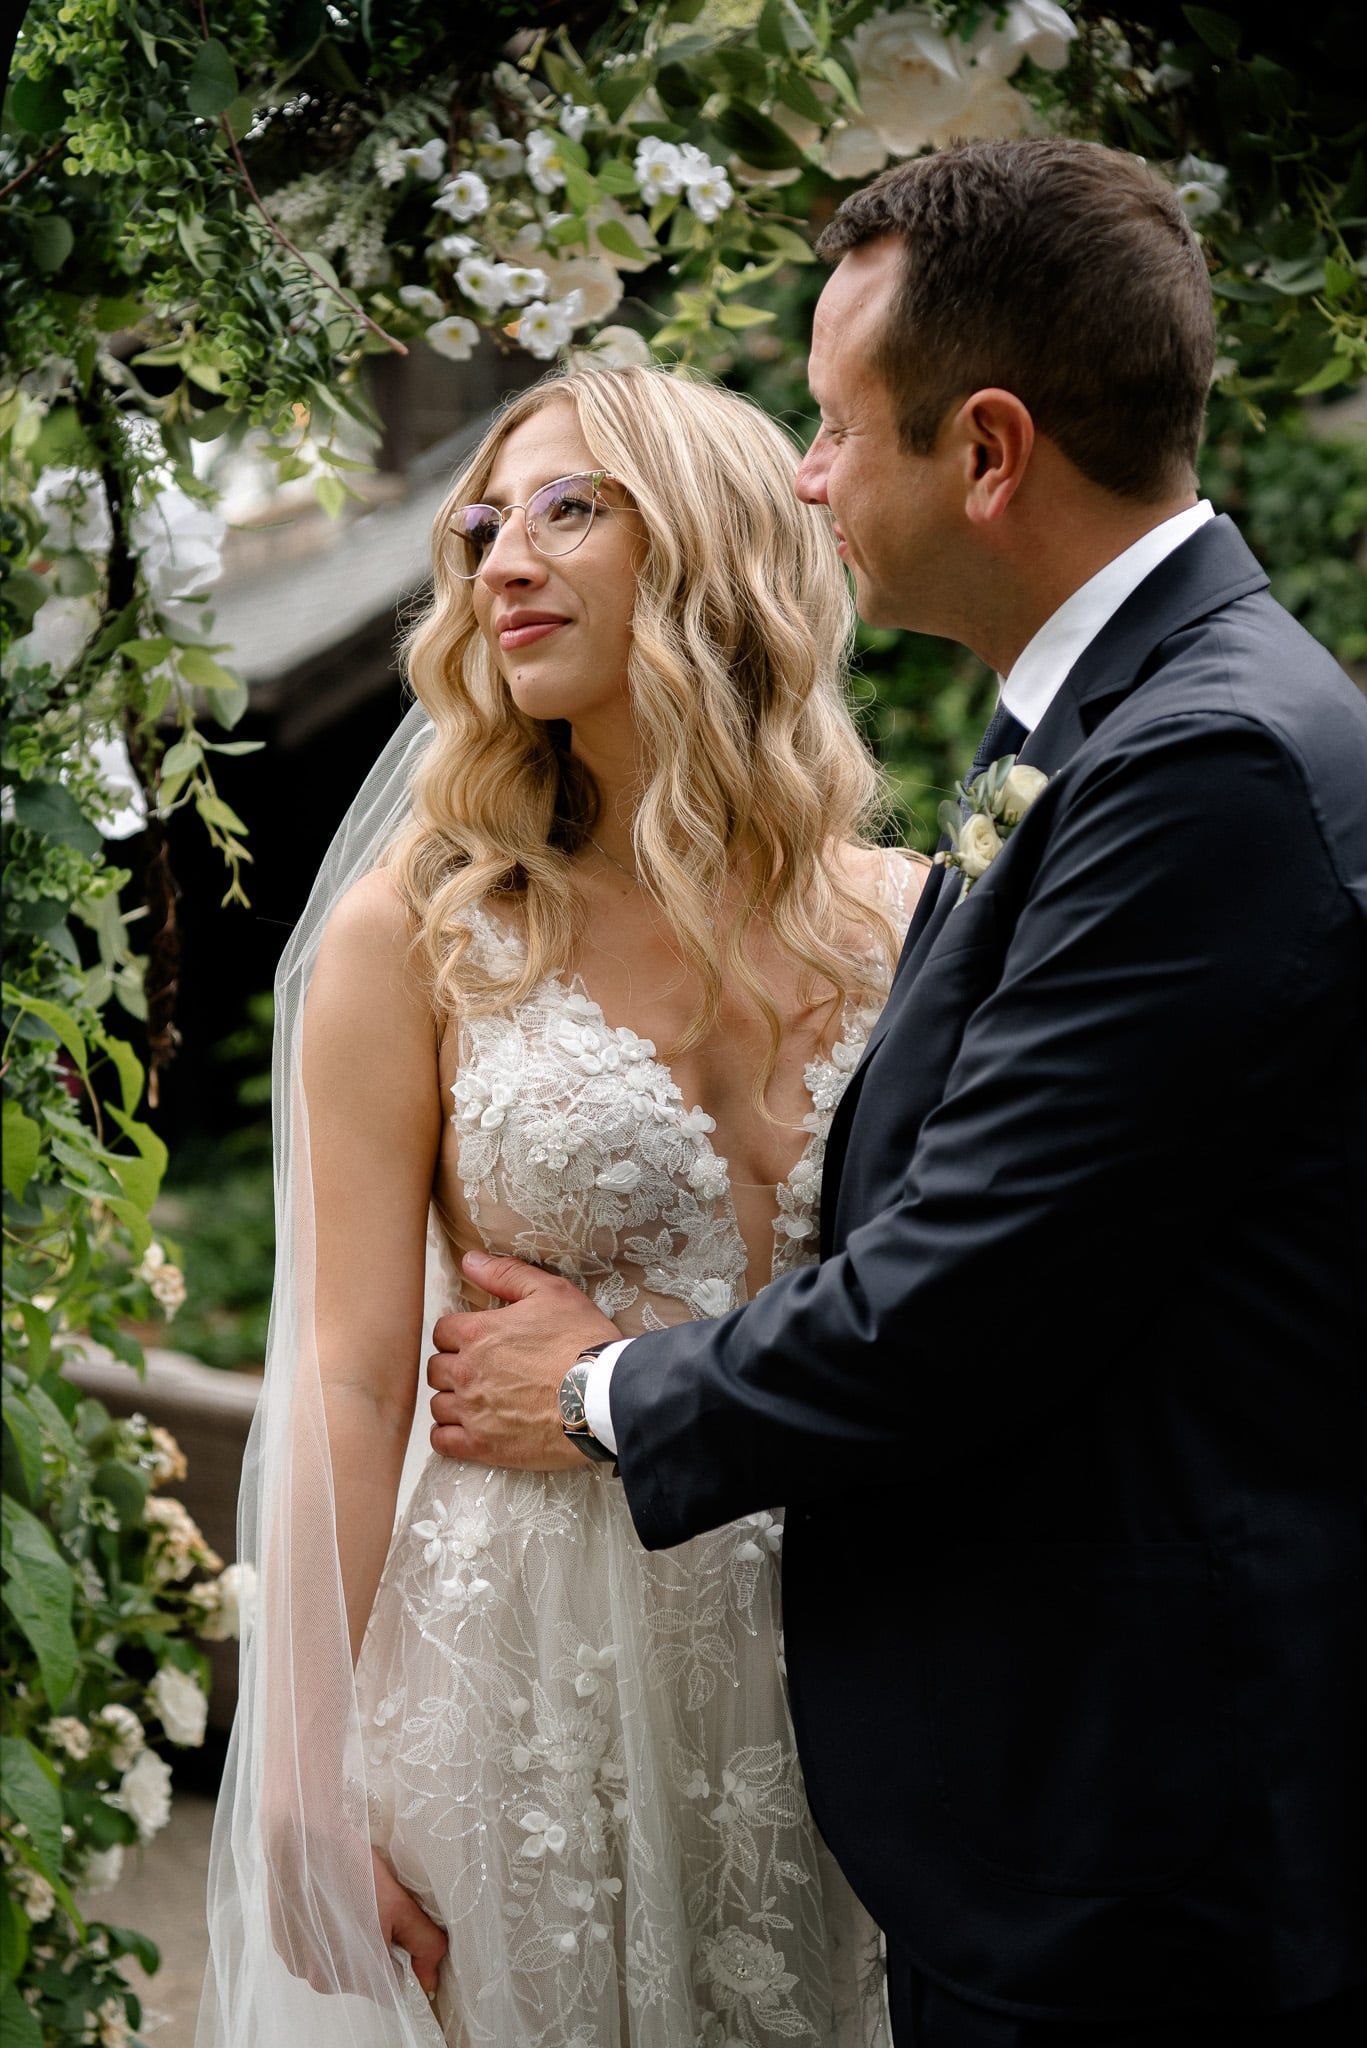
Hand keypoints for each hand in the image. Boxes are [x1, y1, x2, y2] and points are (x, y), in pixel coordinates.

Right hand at [262, 1803, 446, 1999]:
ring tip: (348, 1900)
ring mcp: (298, 1964)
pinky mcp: (282, 1945)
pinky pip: (312, 1948)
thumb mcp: (401, 1905)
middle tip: (374, 1908)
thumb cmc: (354, 1869)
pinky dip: (322, 1932)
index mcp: (356, 1977)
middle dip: (374, 1948)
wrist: (302, 1837)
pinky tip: (325, 1901)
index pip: (391, 1986)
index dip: (402, 1960)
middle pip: (363, 1975)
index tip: (400, 1930)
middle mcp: (323, 1981)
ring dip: (346, 1940)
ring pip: (336, 1960)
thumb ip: (424, 1945)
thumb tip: (430, 1981)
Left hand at [427, 1251, 617, 1469]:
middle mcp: (466, 1372)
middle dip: (453, 1367)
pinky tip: (464, 1429)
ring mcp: (472, 1411)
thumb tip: (470, 1261)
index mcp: (478, 1333)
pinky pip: (442, 1442)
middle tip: (477, 1371)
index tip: (475, 1341)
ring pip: (437, 1405)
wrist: (603, 1396)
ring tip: (475, 1401)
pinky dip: (447, 1435)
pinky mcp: (482, 1445)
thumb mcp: (551, 1292)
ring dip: (451, 1401)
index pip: (442, 1332)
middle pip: (436, 1369)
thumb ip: (506, 1274)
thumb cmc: (581, 1341)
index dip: (457, 1334)